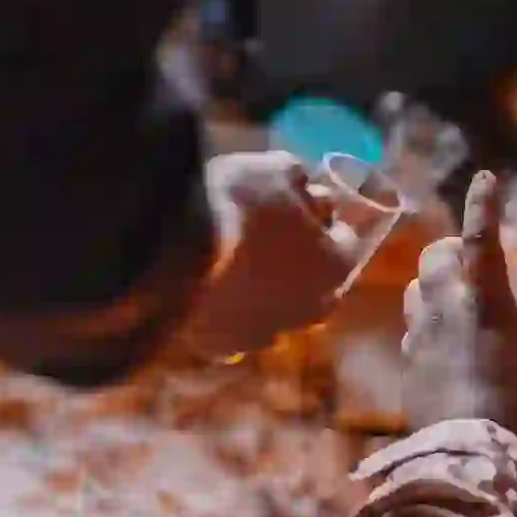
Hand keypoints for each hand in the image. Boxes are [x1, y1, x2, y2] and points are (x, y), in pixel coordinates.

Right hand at [181, 151, 352, 358]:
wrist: (171, 253)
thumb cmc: (236, 206)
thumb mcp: (272, 169)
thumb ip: (295, 176)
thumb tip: (300, 181)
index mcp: (335, 266)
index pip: (345, 240)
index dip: (323, 218)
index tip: (304, 203)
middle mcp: (309, 309)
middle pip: (315, 284)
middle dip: (302, 262)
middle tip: (274, 236)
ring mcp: (267, 333)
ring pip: (275, 312)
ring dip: (264, 292)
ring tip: (235, 265)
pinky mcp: (225, 347)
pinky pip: (232, 330)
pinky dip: (226, 313)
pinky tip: (208, 292)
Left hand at [401, 172, 516, 453]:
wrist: (466, 460)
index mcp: (485, 300)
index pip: (480, 237)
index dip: (484, 204)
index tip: (487, 178)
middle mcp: (445, 307)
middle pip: (435, 255)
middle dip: (454, 247)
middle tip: (475, 259)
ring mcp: (420, 336)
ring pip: (417, 288)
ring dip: (436, 283)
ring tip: (458, 298)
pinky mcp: (408, 365)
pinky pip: (414, 329)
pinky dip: (430, 324)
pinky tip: (448, 345)